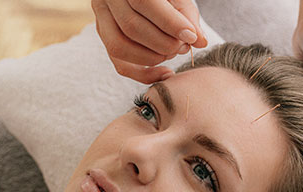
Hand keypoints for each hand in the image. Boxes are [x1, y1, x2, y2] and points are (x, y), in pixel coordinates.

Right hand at [92, 0, 207, 83]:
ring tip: (173, 52)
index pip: (143, 2)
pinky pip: (119, 64)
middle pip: (131, 27)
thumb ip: (188, 16)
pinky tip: (165, 73)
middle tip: (183, 46)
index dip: (169, 23)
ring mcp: (101, 19)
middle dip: (163, 43)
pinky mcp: (106, 39)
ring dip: (152, 58)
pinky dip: (143, 74)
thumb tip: (200, 42)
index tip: (191, 36)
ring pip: (120, 47)